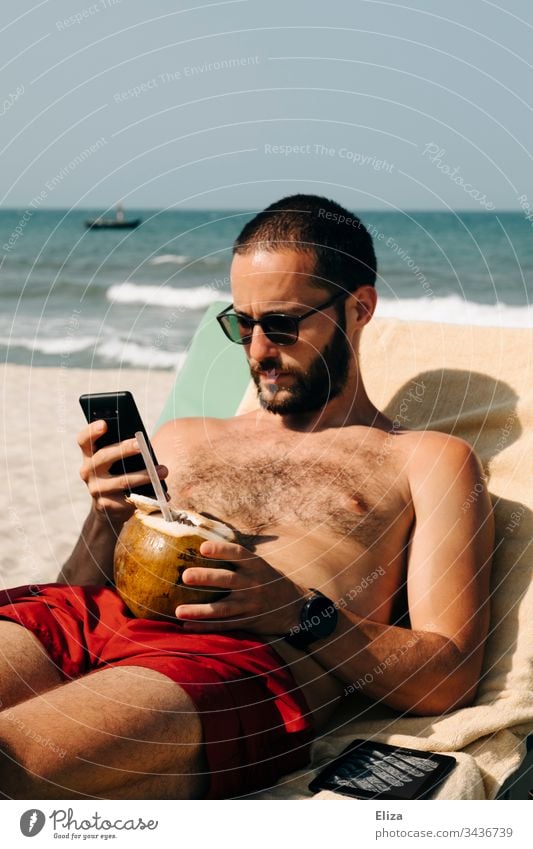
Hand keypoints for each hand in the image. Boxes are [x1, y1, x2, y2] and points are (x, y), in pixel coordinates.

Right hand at [77, 420, 167, 524]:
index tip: (105, 424)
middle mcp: (88, 471)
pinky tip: (163, 495)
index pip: (84, 440)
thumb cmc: (118, 475)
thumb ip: (123, 452)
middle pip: (104, 456)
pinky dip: (150, 497)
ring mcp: (95, 489)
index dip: (92, 431)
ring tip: (163, 471)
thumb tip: (146, 446)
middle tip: (142, 446)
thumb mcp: (116, 462)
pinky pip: (130, 499)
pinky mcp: (106, 505)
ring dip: (145, 475)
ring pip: (122, 480)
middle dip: (124, 449)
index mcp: (89, 455)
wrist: (109, 507)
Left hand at [175, 540, 306, 634]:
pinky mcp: (246, 621)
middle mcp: (253, 584)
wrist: (295, 609)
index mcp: (256, 566)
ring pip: (222, 608)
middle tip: (185, 576)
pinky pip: (223, 625)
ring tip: (178, 610)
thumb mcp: (261, 566)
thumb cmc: (270, 582)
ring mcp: (250, 605)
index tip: (203, 547)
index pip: (238, 554)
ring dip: (199, 610)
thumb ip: (239, 560)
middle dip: (206, 578)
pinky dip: (205, 626)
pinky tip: (187, 625)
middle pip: (227, 580)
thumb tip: (205, 545)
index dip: (221, 550)